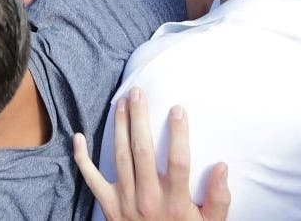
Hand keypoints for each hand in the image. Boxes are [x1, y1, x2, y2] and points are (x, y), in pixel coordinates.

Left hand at [74, 88, 228, 220]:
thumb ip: (218, 198)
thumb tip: (222, 166)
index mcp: (175, 203)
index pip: (177, 161)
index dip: (178, 134)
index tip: (178, 109)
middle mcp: (148, 199)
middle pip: (142, 151)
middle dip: (140, 118)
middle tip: (138, 93)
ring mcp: (125, 202)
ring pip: (120, 156)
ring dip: (120, 127)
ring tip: (122, 103)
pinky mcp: (108, 206)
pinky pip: (91, 178)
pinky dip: (82, 157)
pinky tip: (79, 136)